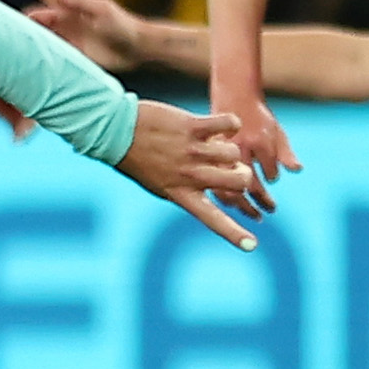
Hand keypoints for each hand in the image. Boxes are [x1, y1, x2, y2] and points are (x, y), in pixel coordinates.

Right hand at [3, 0, 145, 66]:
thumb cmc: (122, 24)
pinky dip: (36, 56)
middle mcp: (64, 18)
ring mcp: (66, 35)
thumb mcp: (102, 9)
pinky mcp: (70, 53)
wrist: (136, 47)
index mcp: (70, 4)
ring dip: (24, 40)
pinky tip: (24, 63)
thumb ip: (79, 1)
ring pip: (37, 36)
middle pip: (33, 16)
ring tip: (5, 47)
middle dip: (16, 20)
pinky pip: (48, 54)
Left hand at [118, 103, 260, 250]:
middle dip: (244, 175)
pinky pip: (228, 124)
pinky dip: (231, 123)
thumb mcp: (161, 184)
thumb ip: (190, 189)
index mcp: (181, 194)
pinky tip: (222, 125)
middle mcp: (189, 176)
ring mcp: (191, 151)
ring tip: (215, 142)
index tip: (252, 245)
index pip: (212, 220)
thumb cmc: (140, 159)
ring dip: (229, 146)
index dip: (234, 234)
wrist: (116, 131)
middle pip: (239, 182)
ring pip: (234, 152)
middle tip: (237, 168)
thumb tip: (223, 183)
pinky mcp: (191, 127)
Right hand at [207, 91, 297, 217]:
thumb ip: (285, 152)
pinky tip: (233, 204)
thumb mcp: (275, 131)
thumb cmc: (257, 115)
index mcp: (260, 141)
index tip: (271, 188)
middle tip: (271, 211)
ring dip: (243, 206)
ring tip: (253, 215)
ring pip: (229, 187)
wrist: (232, 94)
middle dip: (261, 202)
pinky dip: (226, 196)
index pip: (270, 173)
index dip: (271, 179)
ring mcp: (222, 153)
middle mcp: (242, 148)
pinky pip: (215, 182)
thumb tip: (297, 170)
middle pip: (250, 186)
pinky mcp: (209, 156)